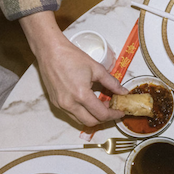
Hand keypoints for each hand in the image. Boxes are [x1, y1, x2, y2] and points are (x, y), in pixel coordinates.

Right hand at [20, 12, 127, 126]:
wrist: (50, 51)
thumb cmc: (72, 57)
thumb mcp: (97, 69)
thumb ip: (112, 83)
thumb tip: (123, 92)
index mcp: (81, 95)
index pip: (101, 114)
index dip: (114, 115)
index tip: (121, 112)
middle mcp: (69, 104)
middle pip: (91, 122)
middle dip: (104, 118)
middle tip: (112, 108)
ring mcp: (60, 104)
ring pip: (80, 120)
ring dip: (93, 116)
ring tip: (101, 105)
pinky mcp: (55, 102)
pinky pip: (71, 114)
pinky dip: (82, 112)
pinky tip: (89, 102)